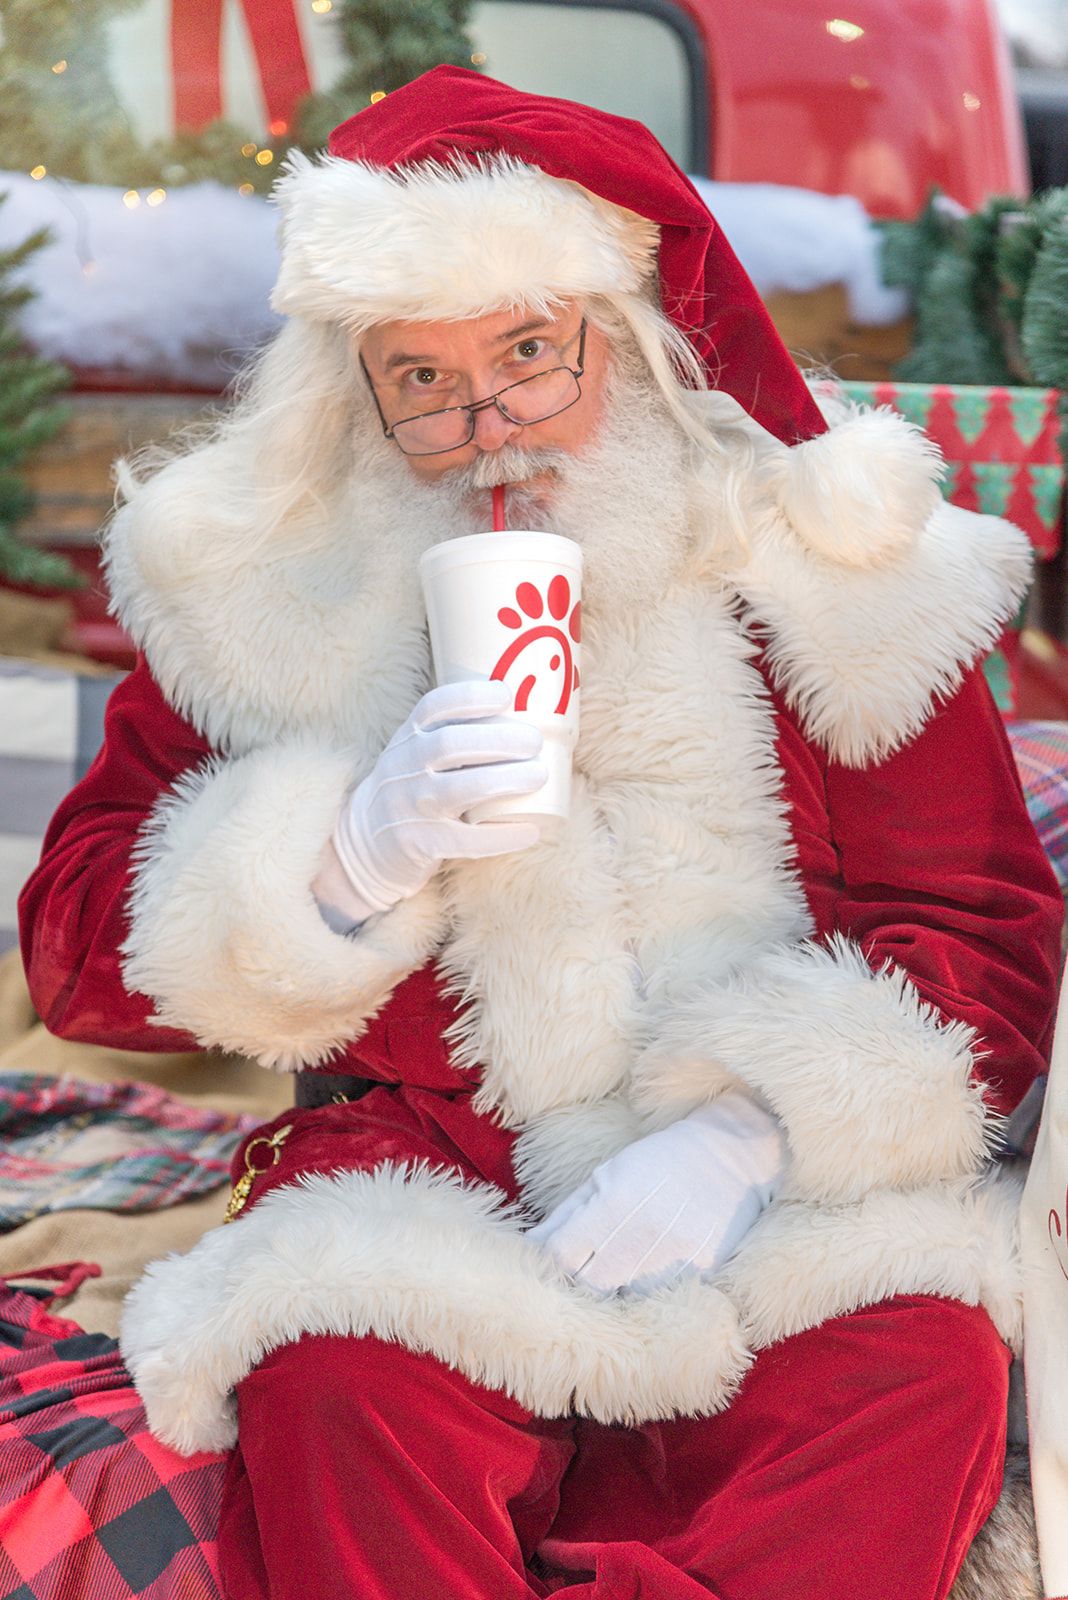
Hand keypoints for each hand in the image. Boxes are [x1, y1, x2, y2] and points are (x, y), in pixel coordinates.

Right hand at [326, 679, 545, 920]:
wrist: (367, 842)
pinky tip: (530, 831)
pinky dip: (501, 836)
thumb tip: (523, 713)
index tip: (505, 694)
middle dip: (497, 739)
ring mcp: (411, 807)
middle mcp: (405, 768)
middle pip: (449, 745)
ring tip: (539, 775)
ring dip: (504, 780)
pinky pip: (466, 840)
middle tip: (534, 741)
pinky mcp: (421, 843)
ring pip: (457, 790)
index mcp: (408, 738)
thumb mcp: (415, 752)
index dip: (470, 697)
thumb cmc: (410, 787)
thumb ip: (451, 732)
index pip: (433, 707)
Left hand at [526, 1093, 786, 1292]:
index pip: (560, 1259)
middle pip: (589, 1290)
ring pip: (627, 1302)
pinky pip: (666, 1303)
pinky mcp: (706, 1278)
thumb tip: (528, 1248)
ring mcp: (675, 1262)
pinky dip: (655, 1297)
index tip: (551, 1268)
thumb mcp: (607, 1174)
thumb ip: (566, 1215)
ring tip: (629, 1271)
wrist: (732, 1156)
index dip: (549, 1268)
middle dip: (580, 1288)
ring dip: (620, 1295)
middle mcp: (641, 1239)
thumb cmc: (660, 1162)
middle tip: (585, 1278)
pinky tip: (659, 1275)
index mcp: (611, 1206)